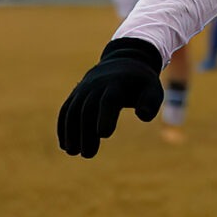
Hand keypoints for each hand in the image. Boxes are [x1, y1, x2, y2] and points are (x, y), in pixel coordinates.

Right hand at [56, 37, 165, 156]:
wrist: (123, 62)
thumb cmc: (141, 82)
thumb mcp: (153, 89)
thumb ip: (150, 102)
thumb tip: (143, 116)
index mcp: (117, 84)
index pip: (109, 100)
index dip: (105, 116)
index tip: (103, 135)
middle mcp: (96, 86)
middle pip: (87, 109)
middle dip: (85, 132)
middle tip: (88, 154)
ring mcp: (83, 90)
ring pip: (73, 111)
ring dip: (70, 132)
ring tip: (72, 152)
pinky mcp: (76, 95)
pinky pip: (66, 110)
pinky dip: (63, 127)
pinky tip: (65, 146)